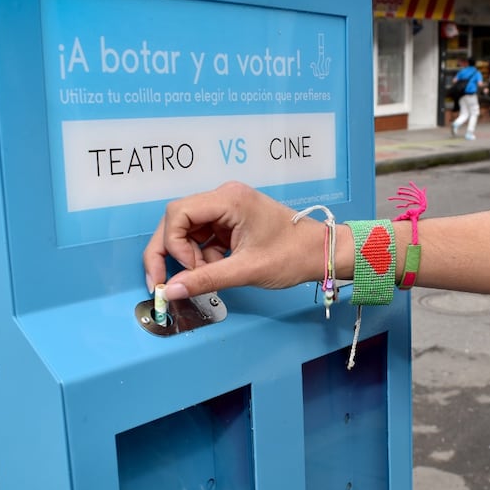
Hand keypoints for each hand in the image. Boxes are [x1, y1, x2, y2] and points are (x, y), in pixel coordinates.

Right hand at [143, 181, 323, 299]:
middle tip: (168, 283)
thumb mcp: (246, 270)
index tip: (186, 270)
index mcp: (229, 200)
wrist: (321, 253)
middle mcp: (224, 198)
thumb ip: (205, 279)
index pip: (177, 213)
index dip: (171, 243)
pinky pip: (203, 237)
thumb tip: (170, 291)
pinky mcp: (231, 222)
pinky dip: (203, 256)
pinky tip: (218, 268)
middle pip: (178, 221)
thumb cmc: (292, 255)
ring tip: (210, 274)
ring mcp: (227, 210)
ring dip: (190, 257)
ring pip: (188, 231)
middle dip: (172, 252)